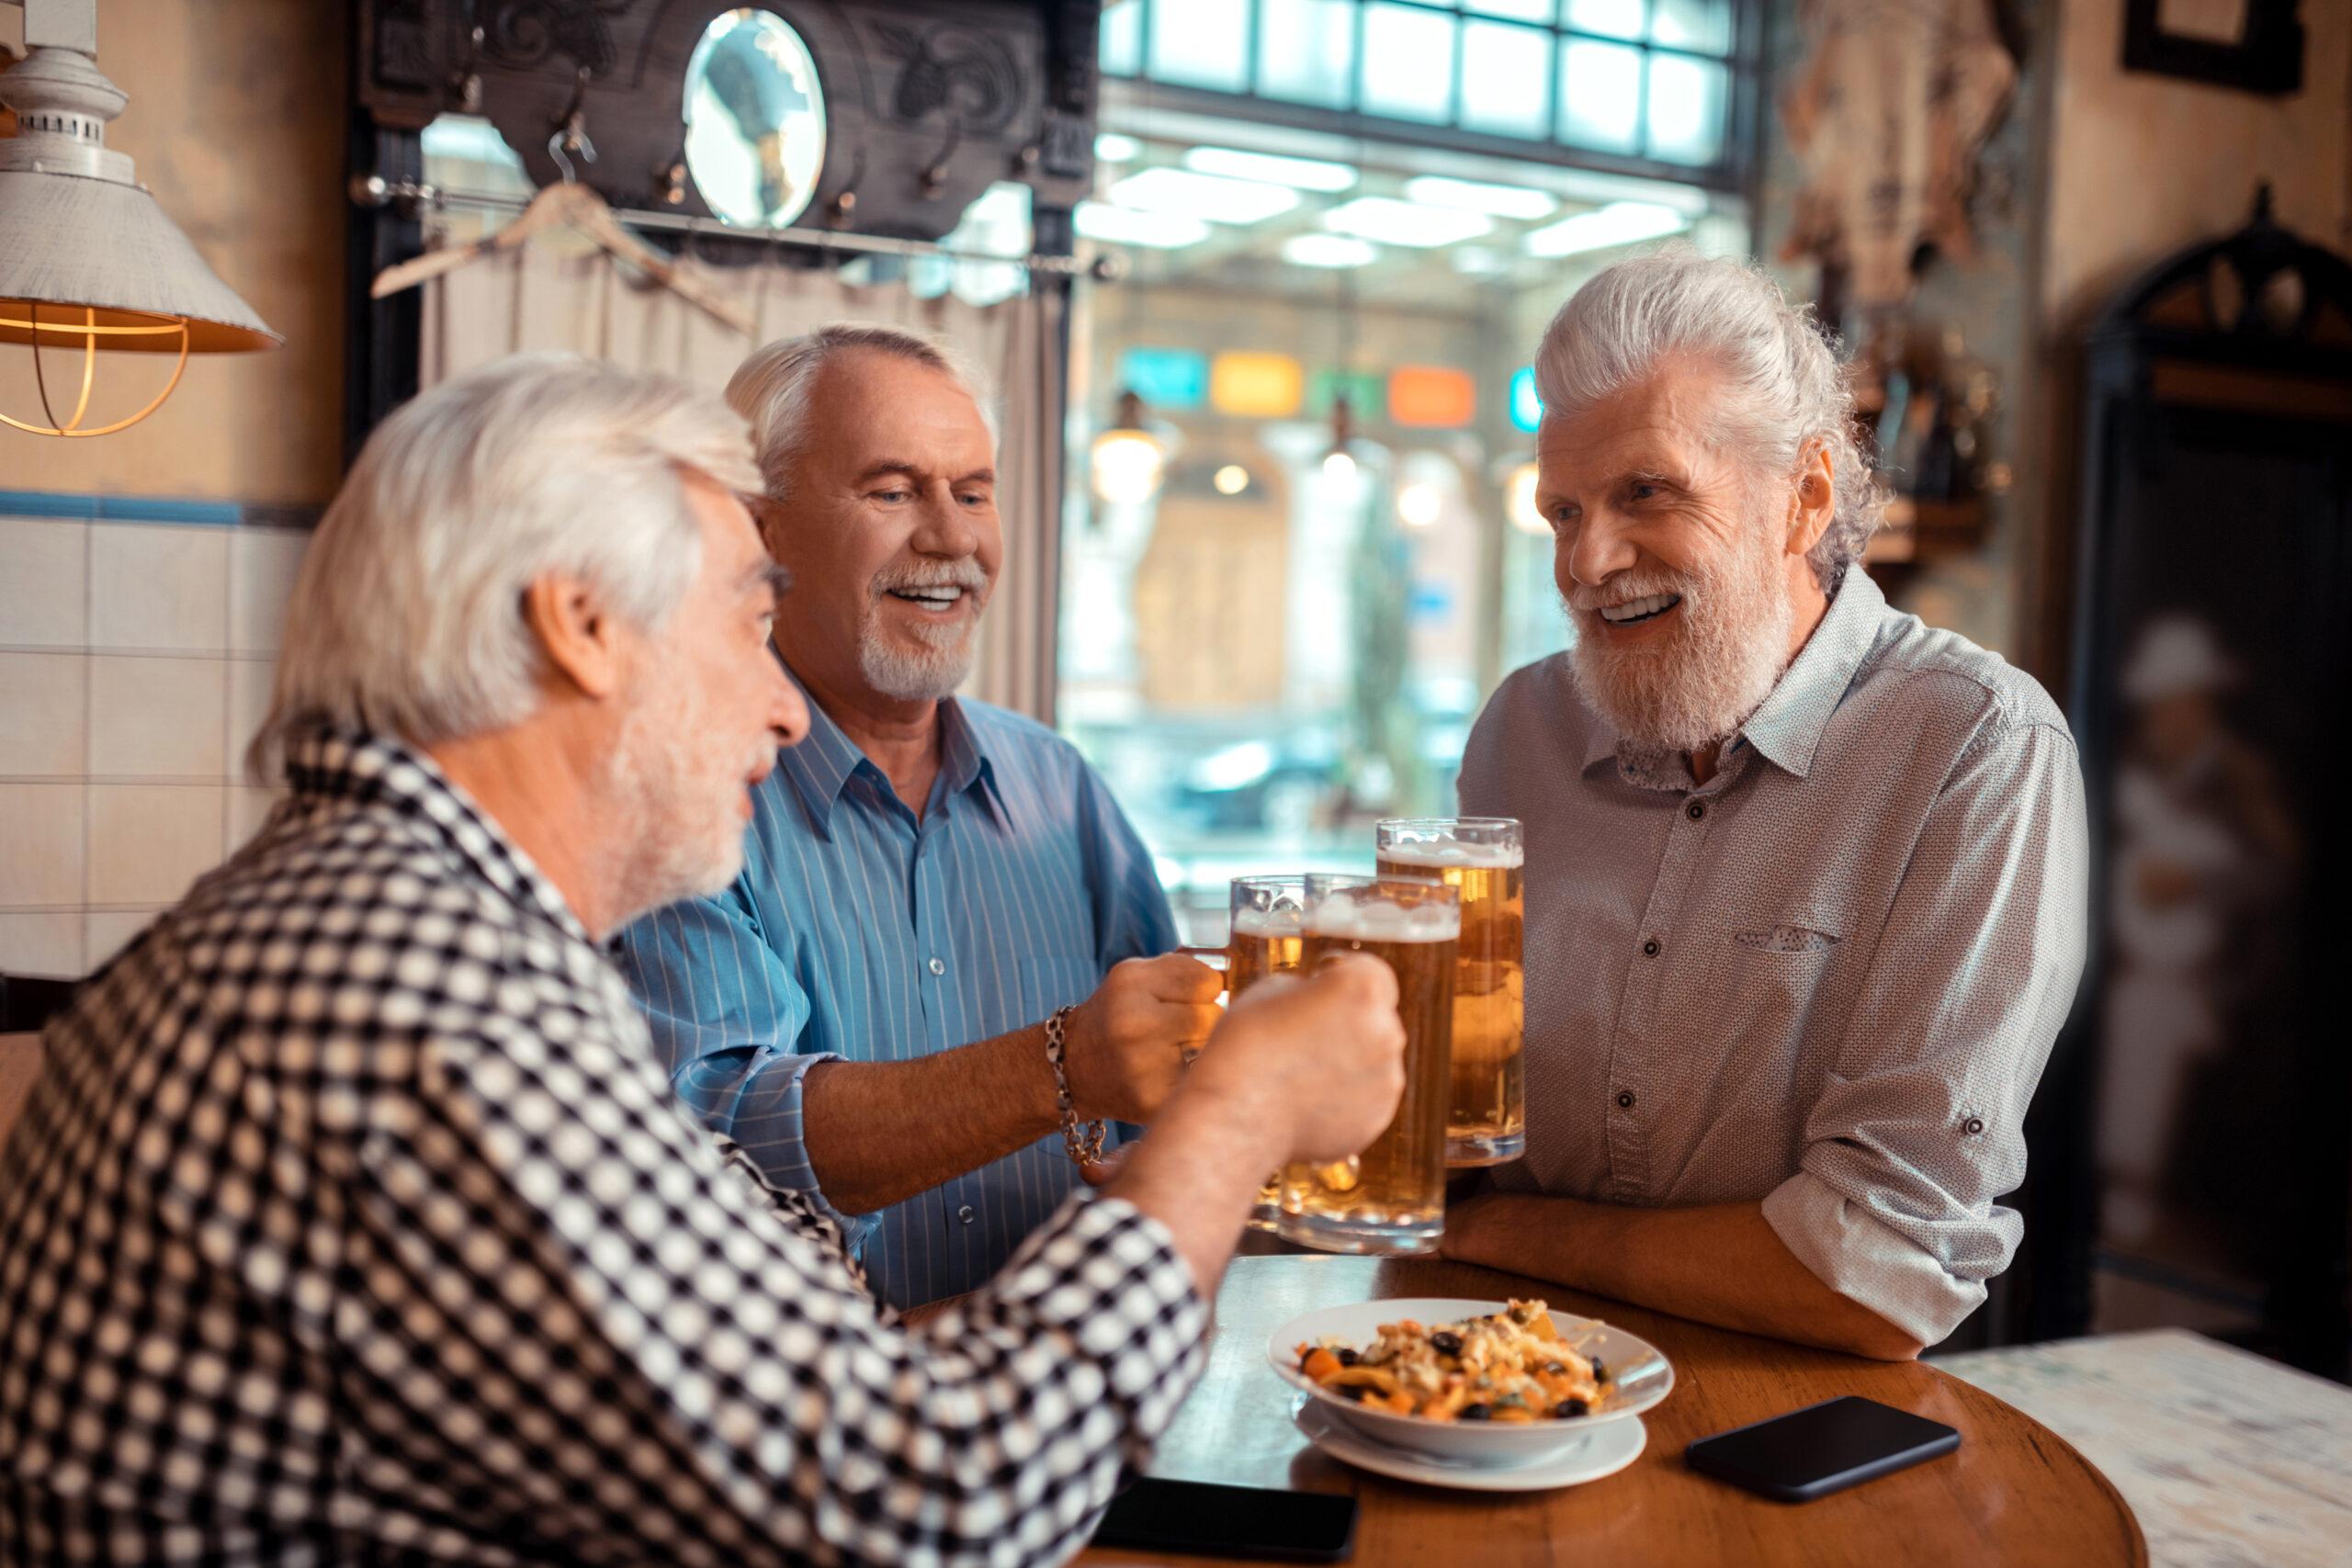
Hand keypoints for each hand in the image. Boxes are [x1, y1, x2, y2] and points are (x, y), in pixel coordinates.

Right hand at [1061, 954, 1223, 1123]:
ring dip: (1199, 1052)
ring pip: (1210, 1051)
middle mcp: (1134, 1023)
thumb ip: (1185, 971)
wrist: (1072, 1068)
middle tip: (1176, 1032)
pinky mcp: (1152, 1101)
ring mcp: (1143, 1066)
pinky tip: (1167, 1078)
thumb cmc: (1117, 1017)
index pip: (1209, 982)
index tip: (1183, 1002)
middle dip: (1202, 1023)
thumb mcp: (1137, 977)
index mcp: (1131, 983)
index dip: (1202, 992)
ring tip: (1171, 1054)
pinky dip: (1191, 1080)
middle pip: (1213, 1017)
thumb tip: (1237, 985)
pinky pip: (1199, 1082)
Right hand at [1186, 955, 1404, 1165]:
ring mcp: (1386, 1077)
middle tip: (1306, 1031)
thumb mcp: (1271, 988)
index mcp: (1362, 989)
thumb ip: (1311, 988)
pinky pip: (1368, 1093)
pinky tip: (1308, 1095)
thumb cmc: (1246, 1048)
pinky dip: (1346, 1092)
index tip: (1325, 982)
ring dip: (1349, 1056)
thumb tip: (1322, 1001)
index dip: (1344, 974)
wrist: (1236, 1118)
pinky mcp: (1378, 1114)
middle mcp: (1386, 1031)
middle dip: (1347, 1018)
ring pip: (1373, 1056)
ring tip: (1302, 1070)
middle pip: (1375, 1014)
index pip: (1370, 969)